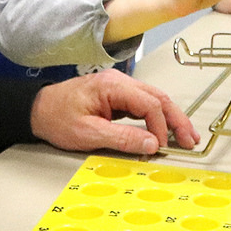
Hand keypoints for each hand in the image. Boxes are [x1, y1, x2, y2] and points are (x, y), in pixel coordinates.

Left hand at [31, 68, 198, 153]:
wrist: (38, 110)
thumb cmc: (57, 118)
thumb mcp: (88, 133)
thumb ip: (122, 138)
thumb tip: (152, 144)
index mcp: (113, 86)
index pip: (149, 104)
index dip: (161, 127)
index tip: (162, 148)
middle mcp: (120, 82)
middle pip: (159, 98)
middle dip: (177, 120)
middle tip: (191, 141)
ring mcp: (120, 88)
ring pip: (155, 101)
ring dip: (172, 119)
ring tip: (188, 137)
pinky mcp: (118, 98)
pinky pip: (145, 106)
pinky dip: (159, 119)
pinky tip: (167, 132)